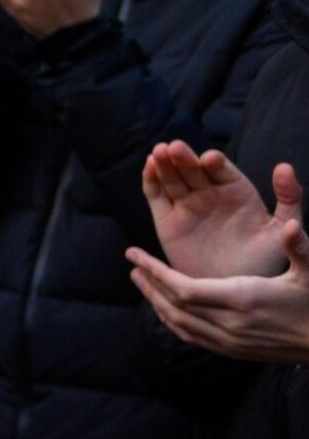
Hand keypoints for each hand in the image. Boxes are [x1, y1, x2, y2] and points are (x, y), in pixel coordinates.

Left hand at [127, 217, 308, 365]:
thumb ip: (298, 247)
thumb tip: (289, 225)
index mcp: (244, 300)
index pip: (185, 289)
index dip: (156, 272)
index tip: (135, 254)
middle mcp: (231, 324)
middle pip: (174, 306)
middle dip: (149, 284)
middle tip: (133, 263)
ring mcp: (229, 342)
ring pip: (178, 323)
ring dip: (155, 301)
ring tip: (140, 280)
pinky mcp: (232, 352)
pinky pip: (191, 336)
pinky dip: (171, 321)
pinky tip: (163, 308)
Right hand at [143, 143, 301, 278]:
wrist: (234, 290)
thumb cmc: (264, 261)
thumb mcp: (282, 227)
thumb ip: (289, 197)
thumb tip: (283, 166)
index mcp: (236, 191)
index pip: (222, 170)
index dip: (215, 163)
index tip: (210, 159)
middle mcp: (209, 194)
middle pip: (193, 170)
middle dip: (184, 158)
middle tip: (176, 148)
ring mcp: (186, 205)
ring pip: (172, 178)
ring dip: (164, 163)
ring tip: (159, 152)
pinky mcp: (166, 220)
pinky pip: (156, 196)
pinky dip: (150, 180)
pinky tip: (149, 165)